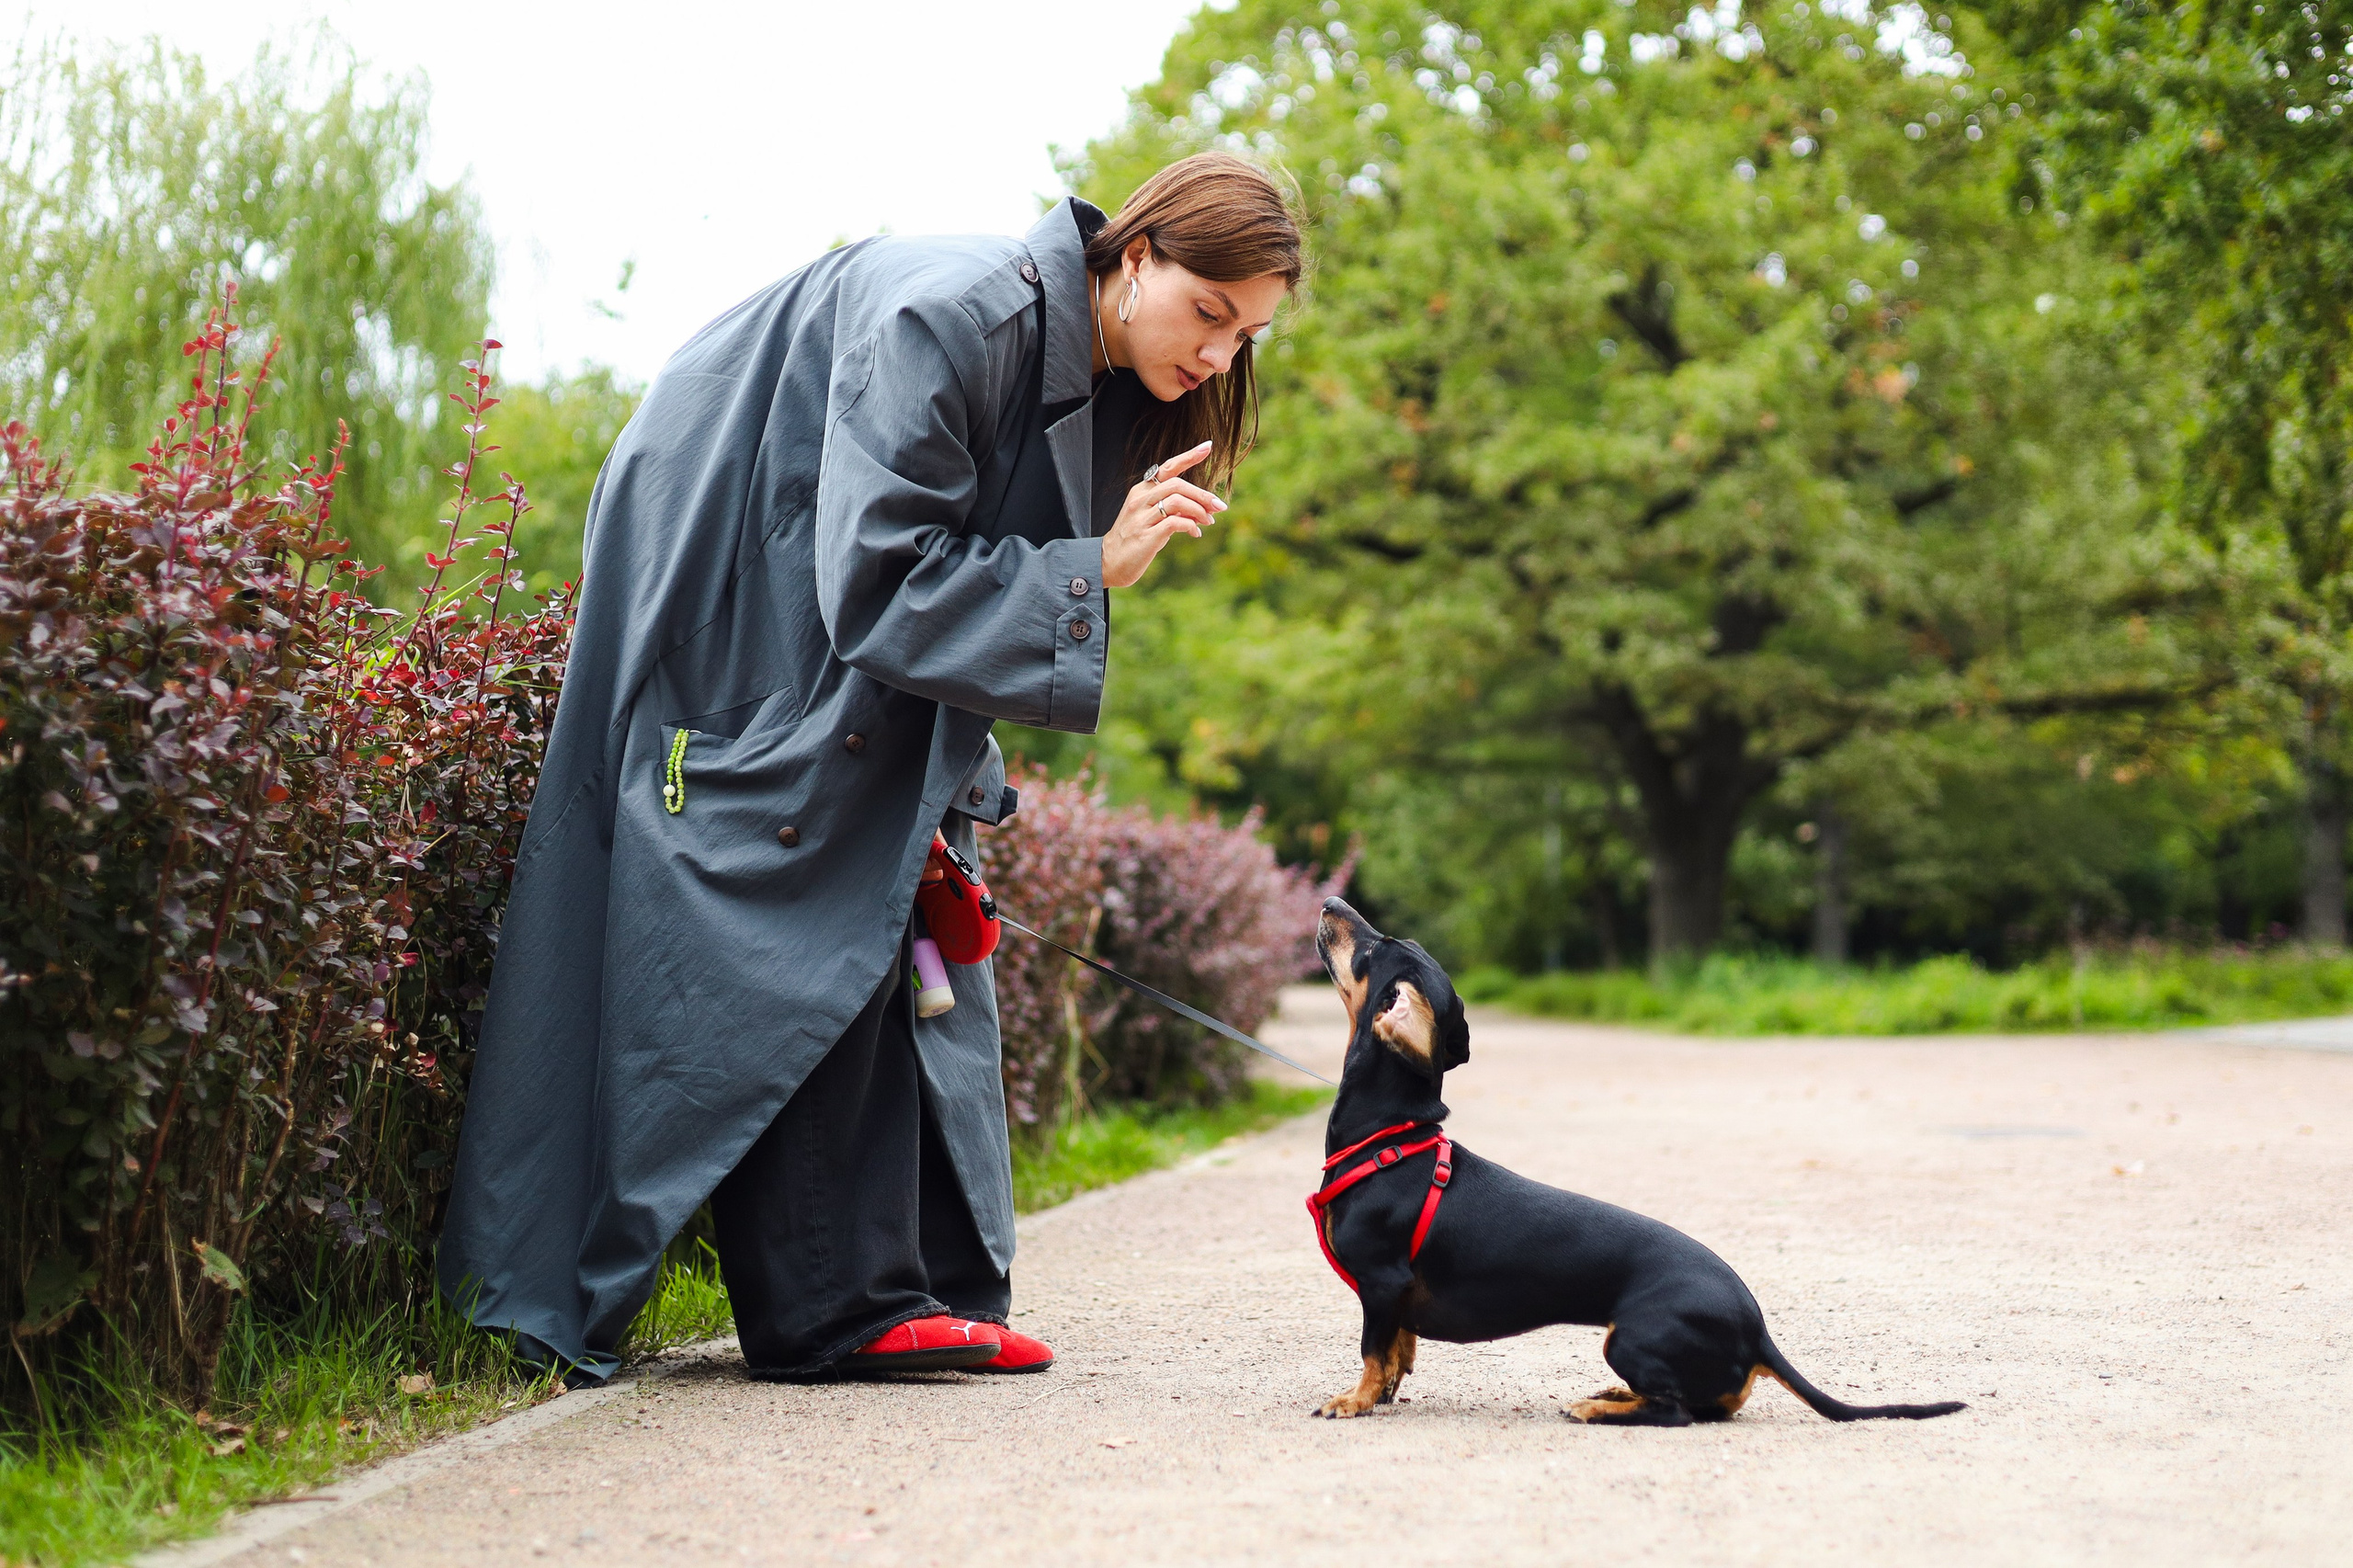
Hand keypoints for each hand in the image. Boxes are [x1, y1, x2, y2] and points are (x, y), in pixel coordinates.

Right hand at [1100, 442, 1223, 588]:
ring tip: (1209, 521)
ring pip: (1178, 501)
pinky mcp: (1147, 535)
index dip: (1189, 456)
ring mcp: (1142, 517)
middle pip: (1178, 485)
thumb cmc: (1135, 538)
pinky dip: (1191, 526)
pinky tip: (1195, 533)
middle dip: (1203, 495)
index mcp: (1142, 490)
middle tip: (1219, 506)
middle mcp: (1141, 499)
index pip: (1168, 467)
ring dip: (1199, 511)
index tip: (1208, 447)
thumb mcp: (1150, 516)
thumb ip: (1171, 507)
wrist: (1109, 561)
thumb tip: (1203, 508)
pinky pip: (1175, 523)